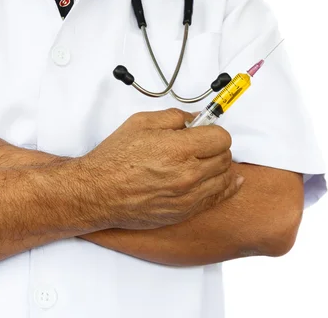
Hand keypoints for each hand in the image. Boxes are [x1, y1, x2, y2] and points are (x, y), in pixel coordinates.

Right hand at [74, 108, 243, 229]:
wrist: (98, 193)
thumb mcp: (141, 123)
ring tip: (205, 162)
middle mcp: (188, 174)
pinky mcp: (184, 212)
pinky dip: (225, 188)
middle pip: (225, 157)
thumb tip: (196, 119)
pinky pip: (217, 199)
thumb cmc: (115, 159)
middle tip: (203, 145)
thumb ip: (174, 117)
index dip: (213, 131)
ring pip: (225, 178)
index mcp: (179, 149)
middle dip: (216, 147)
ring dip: (219, 167)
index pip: (221, 137)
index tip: (205, 132)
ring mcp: (188, 196)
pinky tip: (229, 181)